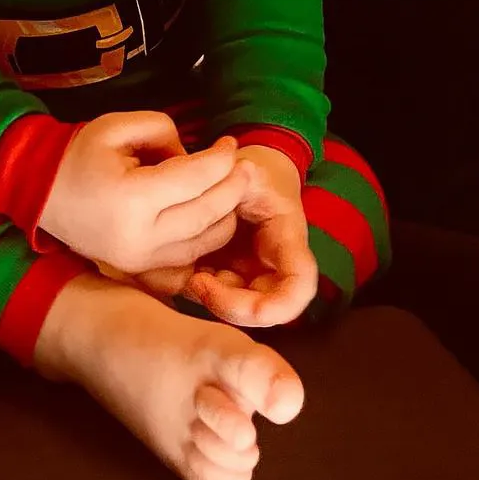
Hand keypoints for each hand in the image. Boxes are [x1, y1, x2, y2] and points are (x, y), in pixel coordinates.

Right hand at [39, 112, 249, 274]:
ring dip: (226, 214)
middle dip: (232, 187)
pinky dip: (207, 237)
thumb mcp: (117, 126)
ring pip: (206, 243)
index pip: (194, 179)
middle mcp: (140, 238)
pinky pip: (190, 258)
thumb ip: (162, 131)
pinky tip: (211, 215)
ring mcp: (141, 261)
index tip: (231, 143)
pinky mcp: (141, 271)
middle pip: (208, 214)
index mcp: (132, 199)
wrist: (40, 193)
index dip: (220, 159)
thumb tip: (195, 156)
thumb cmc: (78, 155)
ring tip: (230, 188)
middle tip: (243, 166)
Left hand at [183, 145, 317, 327]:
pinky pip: (213, 295)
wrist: (247, 178)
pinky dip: (196, 287)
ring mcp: (250, 275)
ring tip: (189, 274)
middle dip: (228, 305)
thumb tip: (241, 170)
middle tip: (196, 282)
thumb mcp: (249, 169)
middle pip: (263, 310)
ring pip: (235, 308)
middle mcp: (274, 268)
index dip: (273, 306)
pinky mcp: (227, 276)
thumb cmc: (252, 172)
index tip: (227, 284)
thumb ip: (241, 177)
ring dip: (210, 297)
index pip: (297, 288)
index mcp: (288, 242)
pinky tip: (181, 269)